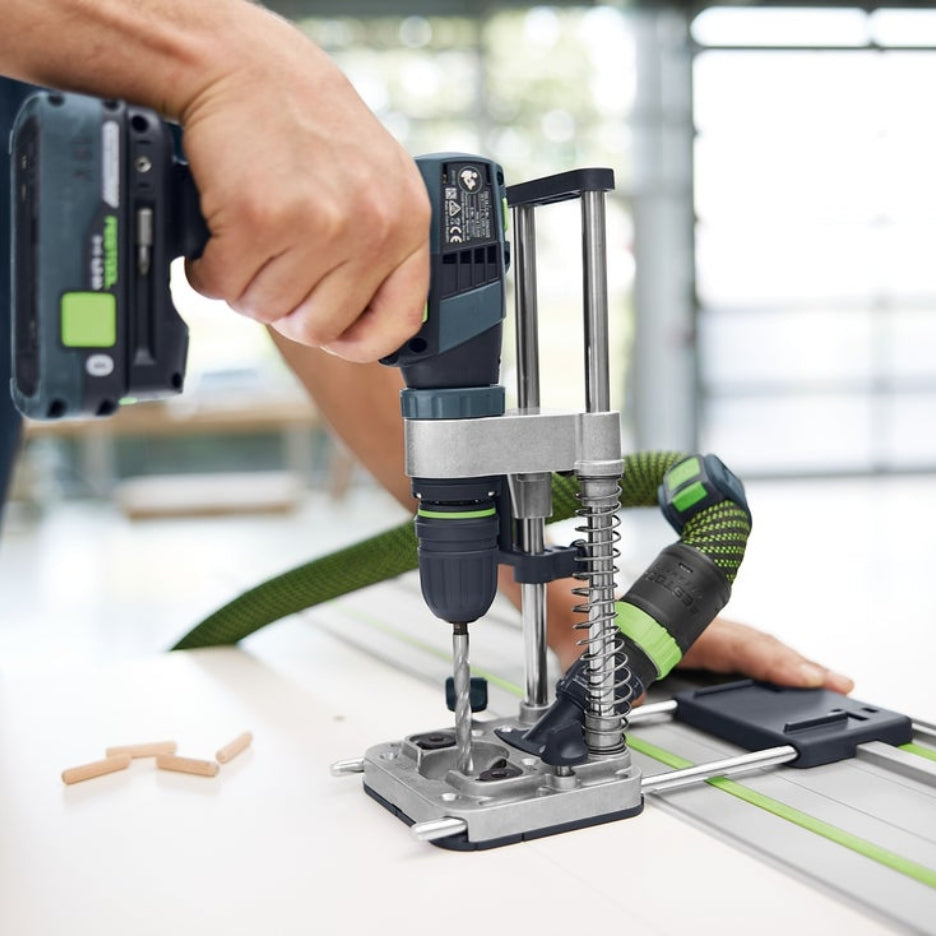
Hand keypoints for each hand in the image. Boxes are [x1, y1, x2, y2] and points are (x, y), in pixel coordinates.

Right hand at [180, 10, 429, 361]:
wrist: (243, 64)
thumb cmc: (303, 121)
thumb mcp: (374, 180)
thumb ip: (379, 245)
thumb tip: (364, 324)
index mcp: (406, 221)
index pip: (398, 321)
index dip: (360, 342)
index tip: (335, 338)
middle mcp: (372, 225)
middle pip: (319, 327)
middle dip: (284, 309)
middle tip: (269, 270)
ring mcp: (320, 223)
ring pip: (266, 309)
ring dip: (243, 285)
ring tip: (245, 238)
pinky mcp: (260, 218)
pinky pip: (224, 285)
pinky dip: (209, 269)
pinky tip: (218, 232)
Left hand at [532, 577, 853, 692]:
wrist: (560, 604)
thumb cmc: (574, 616)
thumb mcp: (579, 645)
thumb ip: (598, 671)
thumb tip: (624, 698)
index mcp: (669, 623)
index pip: (728, 640)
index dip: (766, 657)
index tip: (801, 674)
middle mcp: (687, 627)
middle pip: (750, 642)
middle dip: (795, 662)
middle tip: (839, 685)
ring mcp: (692, 637)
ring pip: (746, 648)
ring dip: (785, 665)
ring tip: (827, 683)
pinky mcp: (690, 649)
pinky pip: (734, 656)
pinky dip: (764, 667)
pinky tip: (786, 682)